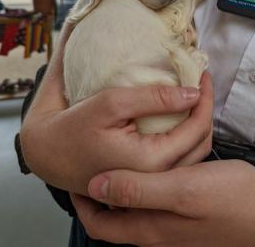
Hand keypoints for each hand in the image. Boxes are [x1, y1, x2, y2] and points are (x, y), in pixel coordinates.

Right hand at [20, 22, 213, 193]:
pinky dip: (186, 135)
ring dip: (199, 123)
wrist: (48, 152)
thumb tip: (192, 93)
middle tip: (202, 83)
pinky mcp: (145, 177)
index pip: (197, 128)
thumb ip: (155, 99)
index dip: (205, 98)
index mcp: (152, 162)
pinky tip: (180, 116)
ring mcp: (152, 180)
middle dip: (206, 110)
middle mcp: (157, 177)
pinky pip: (178, 157)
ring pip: (193, 153)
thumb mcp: (112, 103)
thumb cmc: (74, 126)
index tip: (204, 75)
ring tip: (195, 97)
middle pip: (200, 142)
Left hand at [72, 161, 254, 246]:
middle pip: (115, 214)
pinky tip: (154, 157)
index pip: (99, 225)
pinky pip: (156, 194)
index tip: (76, 176)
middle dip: (102, 190)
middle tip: (96, 161)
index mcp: (150, 228)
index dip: (82, 204)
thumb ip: (139, 190)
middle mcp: (157, 228)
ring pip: (135, 202)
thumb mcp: (182, 191)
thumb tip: (96, 186)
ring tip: (119, 155)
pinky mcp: (187, 208)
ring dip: (124, 181)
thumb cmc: (230, 201)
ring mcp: (173, 220)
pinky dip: (148, 177)